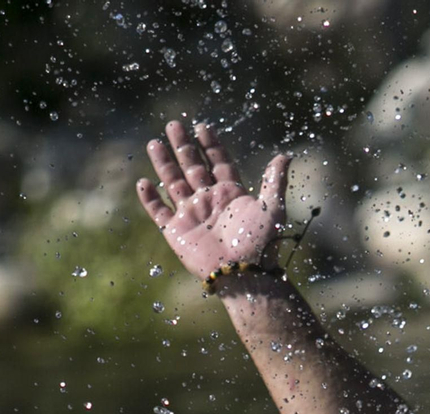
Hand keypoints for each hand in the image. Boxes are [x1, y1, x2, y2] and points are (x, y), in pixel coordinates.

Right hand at [135, 121, 290, 282]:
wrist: (245, 272)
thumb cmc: (261, 242)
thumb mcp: (273, 208)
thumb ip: (275, 181)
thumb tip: (286, 155)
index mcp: (231, 194)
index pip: (218, 163)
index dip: (211, 145)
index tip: (202, 126)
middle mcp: (210, 202)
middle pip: (193, 167)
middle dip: (184, 146)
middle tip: (174, 124)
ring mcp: (192, 215)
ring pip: (173, 183)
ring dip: (164, 164)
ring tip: (154, 143)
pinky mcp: (176, 231)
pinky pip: (158, 212)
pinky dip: (150, 198)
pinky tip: (143, 182)